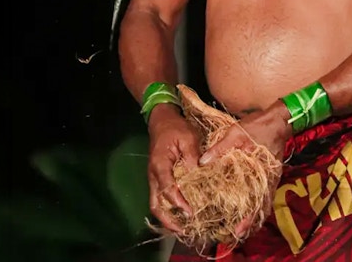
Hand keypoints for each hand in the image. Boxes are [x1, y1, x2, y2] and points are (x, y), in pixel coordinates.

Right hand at [146, 104, 200, 233]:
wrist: (161, 120)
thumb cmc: (175, 127)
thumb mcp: (188, 138)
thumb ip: (192, 157)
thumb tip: (198, 176)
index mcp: (160, 165)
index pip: (167, 190)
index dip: (178, 203)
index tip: (190, 213)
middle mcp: (153, 175)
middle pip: (155, 204)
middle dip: (168, 220)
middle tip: (183, 231)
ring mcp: (154, 178)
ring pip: (156, 203)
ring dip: (167, 217)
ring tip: (183, 228)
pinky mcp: (158, 178)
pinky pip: (160, 198)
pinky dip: (169, 208)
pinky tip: (181, 214)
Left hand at [196, 102, 294, 237]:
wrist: (280, 118)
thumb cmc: (259, 125)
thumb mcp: (236, 133)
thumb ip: (220, 148)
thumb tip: (203, 162)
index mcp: (262, 172)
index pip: (258, 201)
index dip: (249, 218)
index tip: (239, 230)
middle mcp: (269, 179)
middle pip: (262, 206)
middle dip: (251, 221)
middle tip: (237, 232)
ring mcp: (271, 177)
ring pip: (264, 201)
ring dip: (254, 213)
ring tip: (240, 224)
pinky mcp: (270, 173)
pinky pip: (264, 192)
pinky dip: (257, 202)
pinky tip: (246, 204)